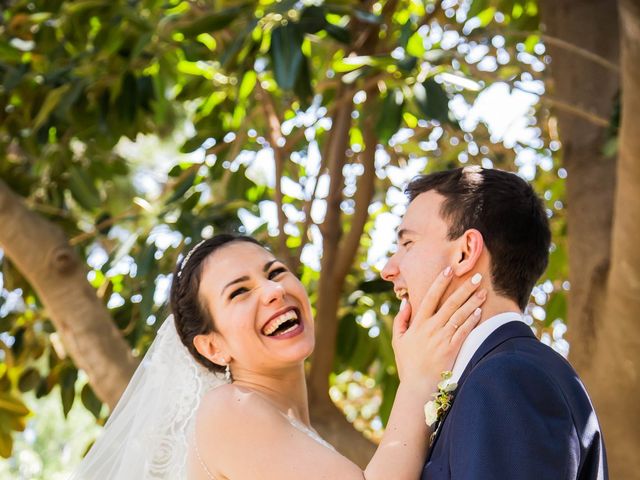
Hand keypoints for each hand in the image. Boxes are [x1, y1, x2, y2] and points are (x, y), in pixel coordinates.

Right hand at [392, 268, 485, 387]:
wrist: (417, 386)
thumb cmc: (407, 363)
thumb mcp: (398, 340)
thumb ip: (401, 320)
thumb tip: (405, 302)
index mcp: (418, 323)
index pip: (430, 297)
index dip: (439, 282)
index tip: (448, 270)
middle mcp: (431, 328)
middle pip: (450, 303)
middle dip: (464, 288)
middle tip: (477, 276)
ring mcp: (442, 338)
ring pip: (459, 315)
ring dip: (472, 302)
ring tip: (483, 291)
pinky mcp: (452, 349)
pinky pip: (464, 331)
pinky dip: (472, 320)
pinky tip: (479, 311)